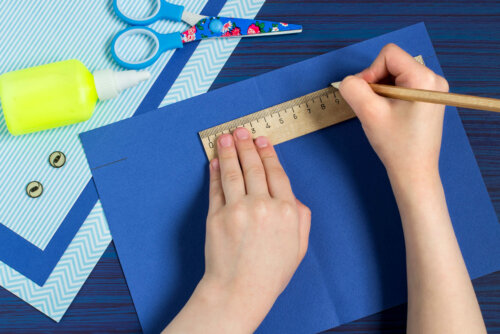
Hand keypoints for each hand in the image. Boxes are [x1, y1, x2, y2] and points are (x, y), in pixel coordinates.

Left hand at [165, 127, 310, 332]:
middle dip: (247, 145)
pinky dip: (215, 172)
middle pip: (253, 167)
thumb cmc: (271, 272)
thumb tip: (291, 196)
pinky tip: (215, 161)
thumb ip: (301, 218)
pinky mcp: (216, 216)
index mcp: (286, 211)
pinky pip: (216, 188)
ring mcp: (237, 209)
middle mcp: (262, 205)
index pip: (276, 173)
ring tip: (225, 137)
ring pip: (233, 172)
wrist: (240, 291)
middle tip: (241, 131)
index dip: (267, 153)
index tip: (261, 140)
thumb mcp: (299, 247)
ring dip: (229, 151)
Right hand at [339, 43, 448, 180]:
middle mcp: (433, 79)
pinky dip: (388, 96)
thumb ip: (353, 89)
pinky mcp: (427, 99)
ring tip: (381, 113)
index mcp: (423, 78)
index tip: (367, 96)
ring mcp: (432, 89)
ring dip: (381, 91)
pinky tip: (389, 115)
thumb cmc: (396, 145)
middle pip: (392, 63)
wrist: (414, 172)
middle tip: (372, 107)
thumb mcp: (368, 113)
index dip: (370, 72)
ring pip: (395, 75)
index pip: (388, 54)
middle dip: (376, 82)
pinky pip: (401, 85)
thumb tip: (348, 81)